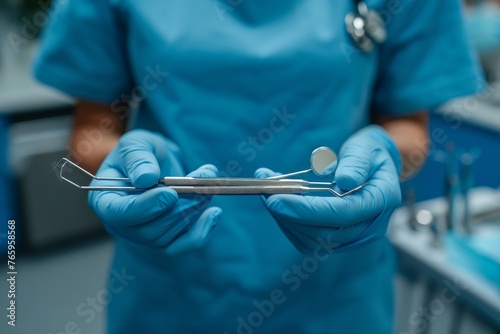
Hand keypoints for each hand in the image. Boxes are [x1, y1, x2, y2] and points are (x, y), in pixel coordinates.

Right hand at [88, 130, 221, 254]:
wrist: (157, 160)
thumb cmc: (141, 152)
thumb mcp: (135, 144)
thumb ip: (138, 158)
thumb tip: (146, 179)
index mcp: (105, 200)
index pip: (118, 214)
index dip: (145, 207)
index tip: (170, 193)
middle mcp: (122, 224)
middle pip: (149, 229)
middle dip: (179, 207)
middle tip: (201, 183)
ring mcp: (144, 234)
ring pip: (169, 235)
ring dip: (193, 211)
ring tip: (208, 187)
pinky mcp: (166, 238)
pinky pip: (182, 244)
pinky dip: (201, 231)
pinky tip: (214, 213)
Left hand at [255, 125, 401, 253]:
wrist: (375, 169)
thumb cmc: (370, 154)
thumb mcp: (367, 148)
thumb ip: (357, 162)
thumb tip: (345, 181)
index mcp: (380, 202)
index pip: (341, 214)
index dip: (306, 210)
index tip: (276, 199)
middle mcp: (369, 227)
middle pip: (323, 232)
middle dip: (289, 214)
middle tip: (265, 190)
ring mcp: (352, 238)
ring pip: (311, 240)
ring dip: (284, 219)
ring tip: (267, 189)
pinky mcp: (336, 240)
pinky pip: (307, 240)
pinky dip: (288, 223)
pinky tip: (277, 200)